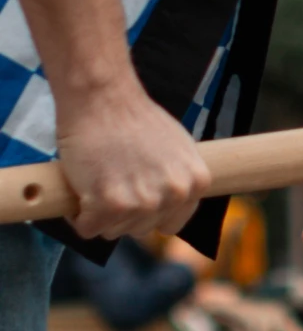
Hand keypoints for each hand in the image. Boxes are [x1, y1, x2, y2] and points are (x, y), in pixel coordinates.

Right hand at [56, 79, 211, 239]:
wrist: (104, 99)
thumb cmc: (135, 119)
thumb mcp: (178, 149)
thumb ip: (178, 179)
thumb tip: (171, 205)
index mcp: (196, 183)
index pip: (170, 224)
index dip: (148, 214)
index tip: (133, 198)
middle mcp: (174, 195)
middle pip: (141, 229)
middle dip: (123, 214)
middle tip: (109, 186)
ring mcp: (143, 202)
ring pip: (114, 231)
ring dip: (100, 215)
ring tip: (96, 185)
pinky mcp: (109, 204)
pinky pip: (89, 229)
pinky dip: (79, 217)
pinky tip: (80, 195)